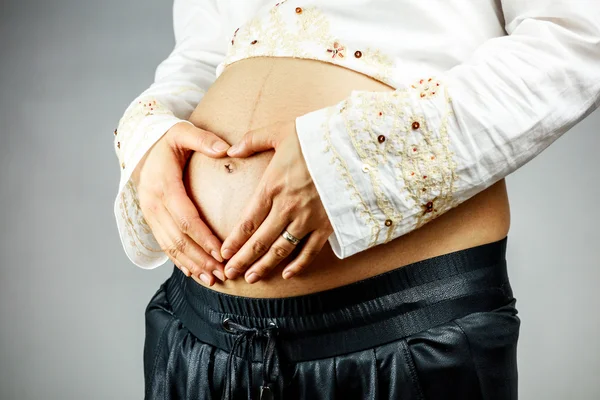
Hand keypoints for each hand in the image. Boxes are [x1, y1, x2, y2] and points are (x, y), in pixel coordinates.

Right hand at [131, 121, 230, 285]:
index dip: (203, 237)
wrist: (143, 148)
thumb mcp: (183, 132)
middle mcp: (153, 204)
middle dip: (201, 258)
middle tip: (222, 273)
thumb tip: (226, 150)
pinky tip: (195, 273)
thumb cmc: (169, 141)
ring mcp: (150, 215)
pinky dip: (180, 261)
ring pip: (171, 247)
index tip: (221, 252)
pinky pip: (165, 246)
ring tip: (212, 280)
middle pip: (178, 239)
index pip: (185, 218)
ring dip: (192, 265)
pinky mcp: (152, 221)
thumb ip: (204, 139)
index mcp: (163, 186)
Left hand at [220, 120, 333, 282]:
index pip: (247, 221)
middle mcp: (287, 207)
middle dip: (242, 260)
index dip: (234, 241)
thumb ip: (252, 140)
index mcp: (272, 186)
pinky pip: (310, 250)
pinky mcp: (327, 224)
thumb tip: (230, 150)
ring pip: (281, 250)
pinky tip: (287, 274)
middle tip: (229, 273)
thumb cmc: (315, 136)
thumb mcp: (279, 131)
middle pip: (260, 241)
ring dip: (265, 266)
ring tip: (251, 278)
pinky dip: (299, 265)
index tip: (223, 253)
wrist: (351, 145)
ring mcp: (308, 218)